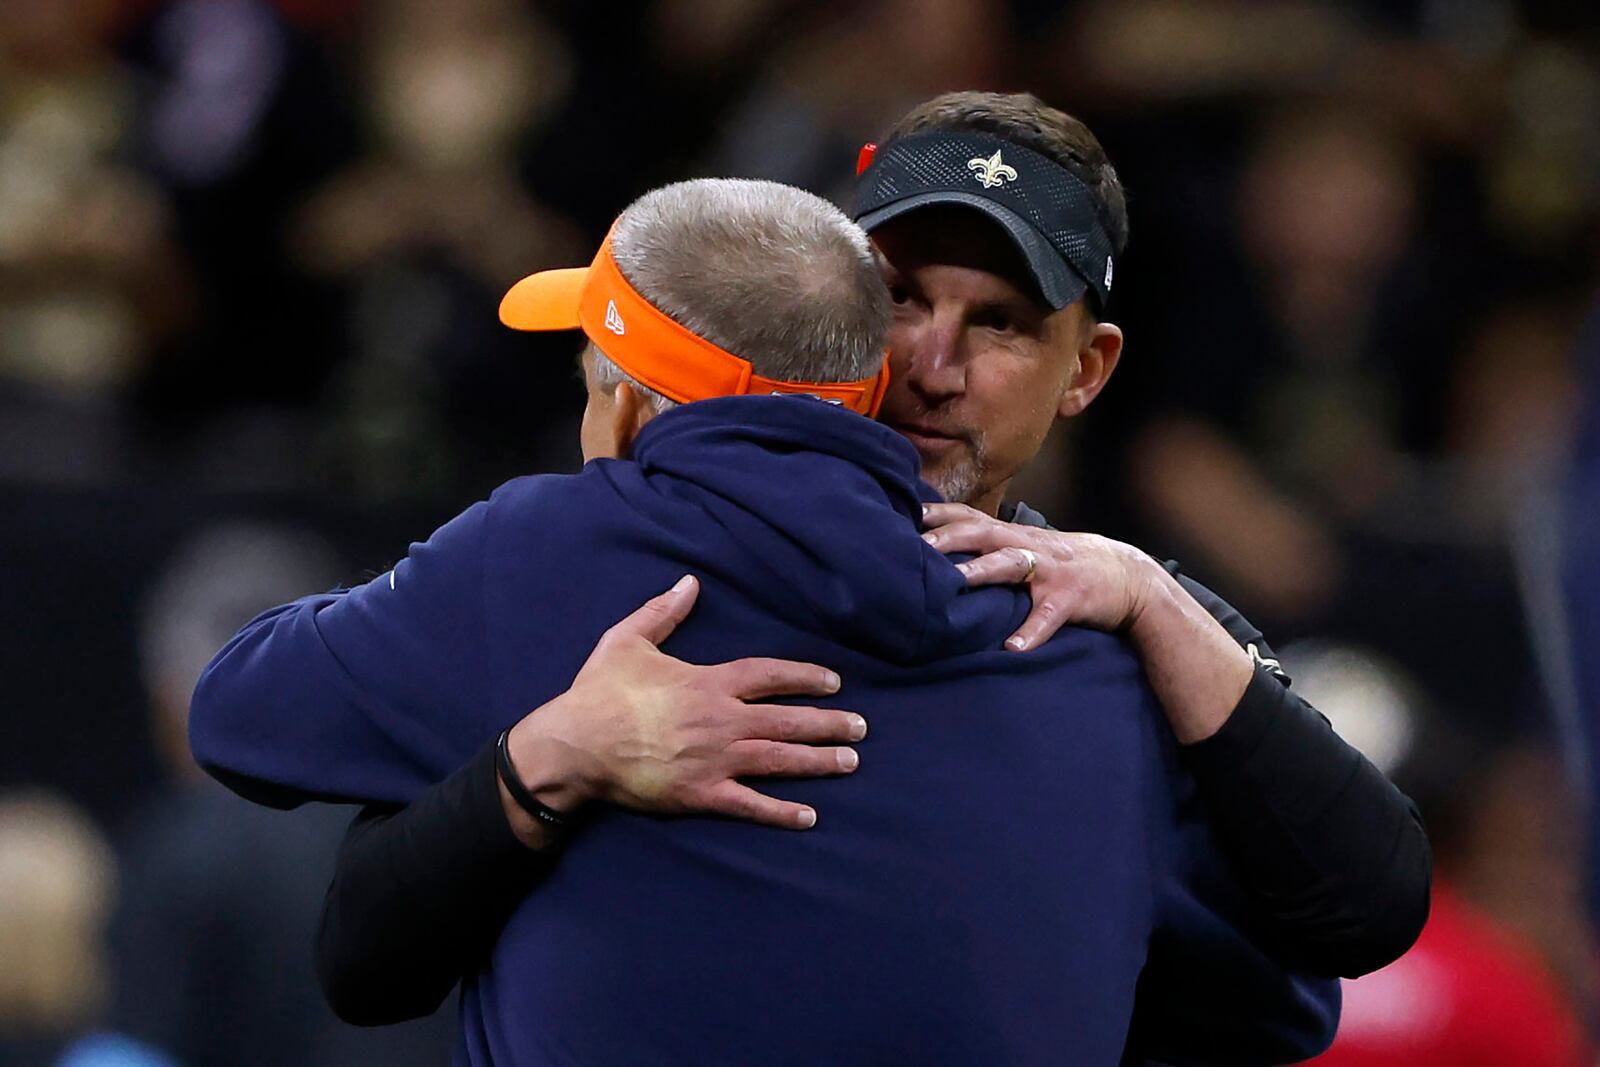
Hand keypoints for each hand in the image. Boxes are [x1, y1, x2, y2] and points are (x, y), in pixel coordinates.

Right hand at [502, 575, 865, 842]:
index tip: (833, 682)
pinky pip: (750, 805)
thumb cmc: (599, 692)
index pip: (770, 676)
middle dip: (828, 723)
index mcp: (709, 683)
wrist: (576, 745)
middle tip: (862, 727)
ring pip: (779, 759)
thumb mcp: (627, 640)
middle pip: (787, 719)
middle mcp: (722, 720)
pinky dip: (781, 811)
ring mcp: (715, 760)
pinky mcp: (701, 794)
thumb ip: (662, 612)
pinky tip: (809, 816)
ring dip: (818, 761)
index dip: (805, 677)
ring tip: (850, 761)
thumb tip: (689, 582)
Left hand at [921, 503, 1162, 651]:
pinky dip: (1032, 632)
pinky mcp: (1071, 599)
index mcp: (1014, 534)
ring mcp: (1051, 570)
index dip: (938, 513)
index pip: (970, 515)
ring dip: (983, 572)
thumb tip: (942, 549)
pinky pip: (1049, 616)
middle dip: (948, 536)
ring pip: (1012, 564)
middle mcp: (1028, 545)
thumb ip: (992, 545)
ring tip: (956, 583)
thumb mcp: (1028, 547)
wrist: (1128, 575)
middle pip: (983, 531)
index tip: (902, 514)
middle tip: (915, 546)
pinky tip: (1014, 648)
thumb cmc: (1066, 562)